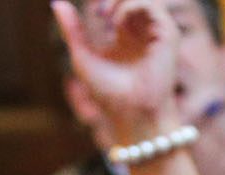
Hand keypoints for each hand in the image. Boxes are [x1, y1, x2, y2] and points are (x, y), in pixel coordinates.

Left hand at [52, 0, 182, 144]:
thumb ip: (73, 30)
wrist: (130, 113)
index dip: (103, 0)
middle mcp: (142, 30)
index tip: (92, 12)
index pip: (117, 1)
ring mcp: (156, 31)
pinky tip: (116, 23)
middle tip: (97, 11)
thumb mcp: (83, 56)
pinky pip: (151, 5)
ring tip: (102, 16)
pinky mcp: (168, 34)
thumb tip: (56, 2)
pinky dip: (130, 7)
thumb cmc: (109, 94)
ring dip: (118, 0)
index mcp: (125, 34)